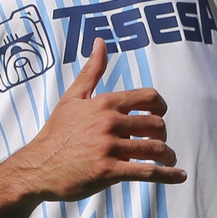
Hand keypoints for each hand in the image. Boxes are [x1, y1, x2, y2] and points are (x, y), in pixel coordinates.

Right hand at [7, 38, 186, 203]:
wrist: (37, 166)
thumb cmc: (56, 132)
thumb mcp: (72, 97)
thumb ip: (92, 70)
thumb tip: (100, 41)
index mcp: (105, 103)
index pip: (149, 98)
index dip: (161, 107)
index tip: (159, 117)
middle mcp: (109, 123)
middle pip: (156, 124)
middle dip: (161, 134)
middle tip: (158, 143)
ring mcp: (109, 148)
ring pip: (155, 149)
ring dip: (168, 156)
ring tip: (169, 160)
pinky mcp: (108, 172)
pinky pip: (147, 172)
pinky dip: (167, 176)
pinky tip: (179, 176)